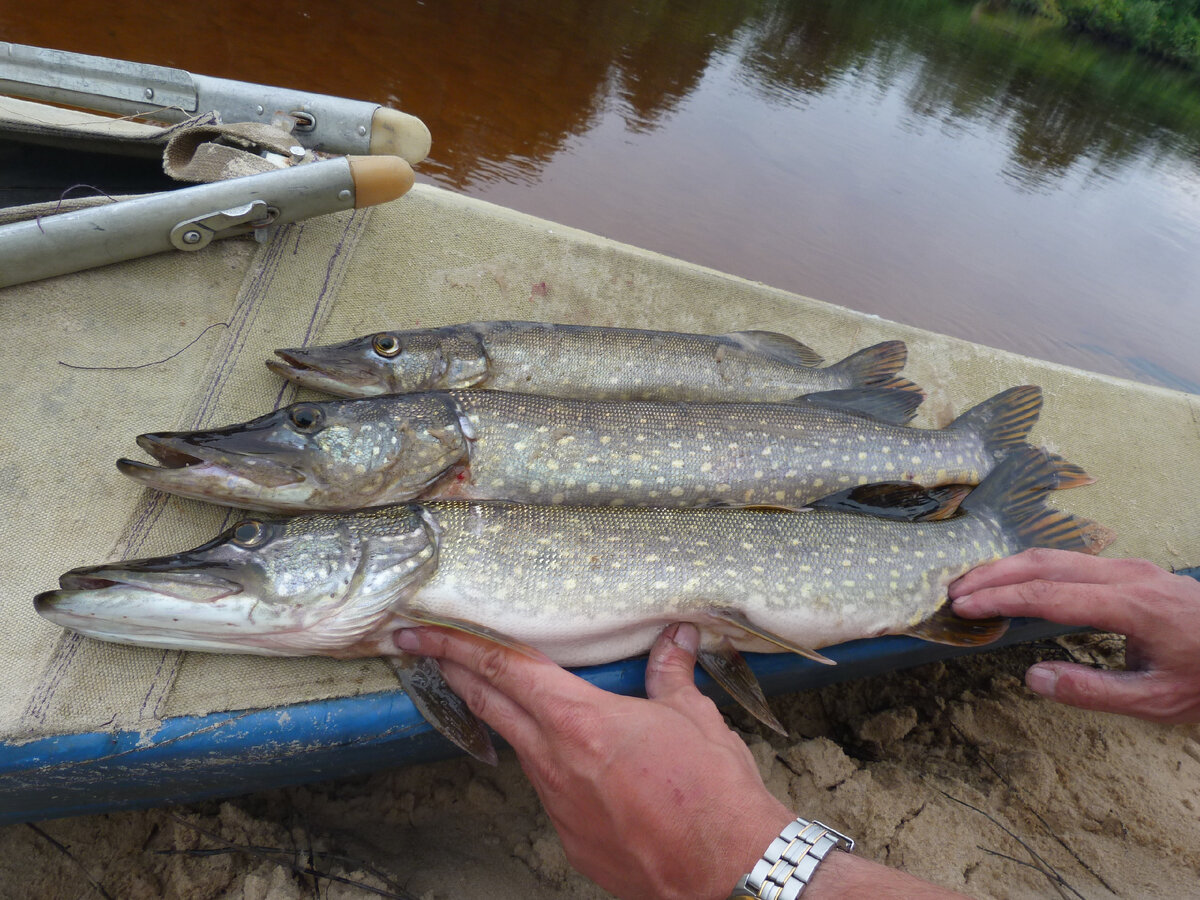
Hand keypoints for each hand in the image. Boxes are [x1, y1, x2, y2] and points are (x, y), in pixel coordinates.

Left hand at [395, 623, 792, 898]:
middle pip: (489, 705)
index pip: (503, 669)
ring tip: (504, 697)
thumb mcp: (693, 718)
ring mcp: (558, 805)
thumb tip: (677, 637)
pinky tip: (573, 762)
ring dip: (505, 718)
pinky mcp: (571, 840)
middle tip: (422, 650)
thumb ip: (672, 673)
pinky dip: (549, 764)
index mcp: (579, 720)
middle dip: (453, 672)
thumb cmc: (711, 791)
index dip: (456, 645)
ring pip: (520, 748)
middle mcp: (555, 761)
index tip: (419, 633)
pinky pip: (550, 791)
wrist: (726, 873)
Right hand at [950, 549, 1199, 722]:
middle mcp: (1127, 575)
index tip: (964, 606)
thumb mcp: (1156, 701)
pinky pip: (1073, 560)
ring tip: (975, 583)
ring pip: (1057, 555)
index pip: (1049, 594)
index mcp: (1130, 605)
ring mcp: (1131, 568)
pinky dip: (1034, 568)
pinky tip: (1017, 581)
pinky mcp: (1133, 571)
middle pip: (1044, 562)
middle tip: (954, 590)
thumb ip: (1092, 691)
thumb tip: (1032, 677)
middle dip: (994, 574)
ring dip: (1010, 567)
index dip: (1001, 599)